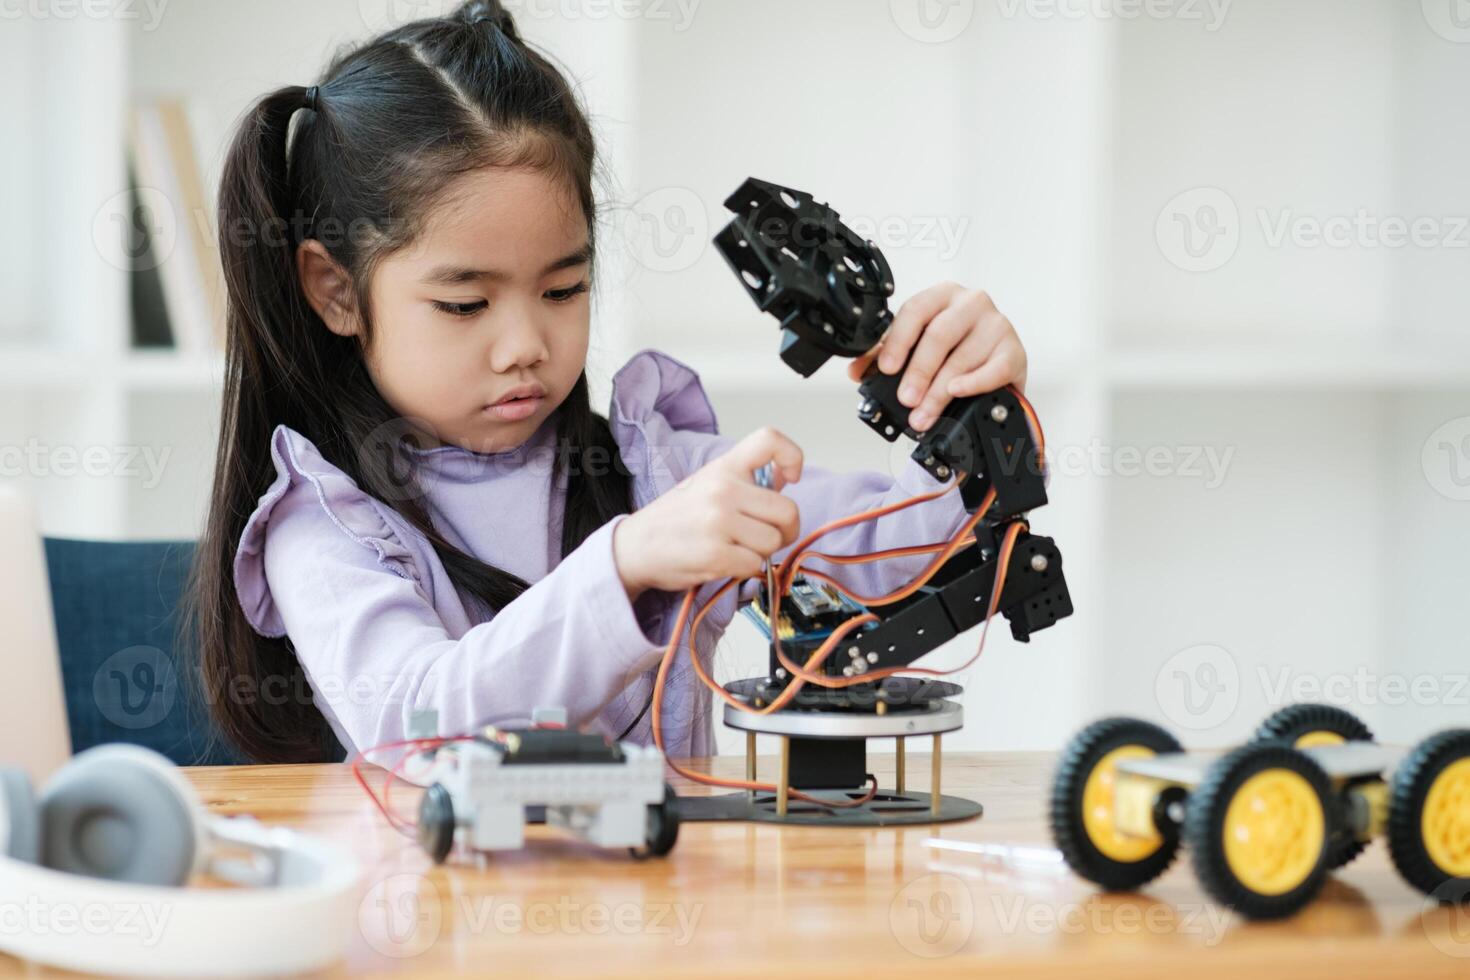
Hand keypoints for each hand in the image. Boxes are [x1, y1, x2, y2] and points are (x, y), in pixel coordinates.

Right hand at [613, 427, 802, 598]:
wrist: (634, 547)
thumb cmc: (675, 518)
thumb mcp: (708, 485)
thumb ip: (746, 482)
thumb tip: (784, 479)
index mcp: (724, 467)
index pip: (770, 440)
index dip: (792, 457)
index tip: (789, 477)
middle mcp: (723, 489)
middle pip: (788, 511)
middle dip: (784, 530)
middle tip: (765, 536)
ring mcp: (718, 521)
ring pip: (773, 542)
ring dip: (761, 553)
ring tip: (736, 549)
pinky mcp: (715, 554)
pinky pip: (755, 565)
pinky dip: (745, 570)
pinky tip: (725, 562)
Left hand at [846, 282, 1027, 431]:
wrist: (996, 363)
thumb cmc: (954, 349)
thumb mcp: (919, 346)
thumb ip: (887, 355)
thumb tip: (857, 370)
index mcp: (942, 295)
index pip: (916, 310)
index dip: (899, 341)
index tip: (887, 368)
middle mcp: (971, 303)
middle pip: (939, 336)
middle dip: (918, 372)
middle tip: (906, 398)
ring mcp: (996, 325)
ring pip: (962, 358)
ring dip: (938, 392)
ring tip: (923, 413)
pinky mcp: (1014, 351)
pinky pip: (994, 368)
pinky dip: (974, 383)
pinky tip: (958, 392)